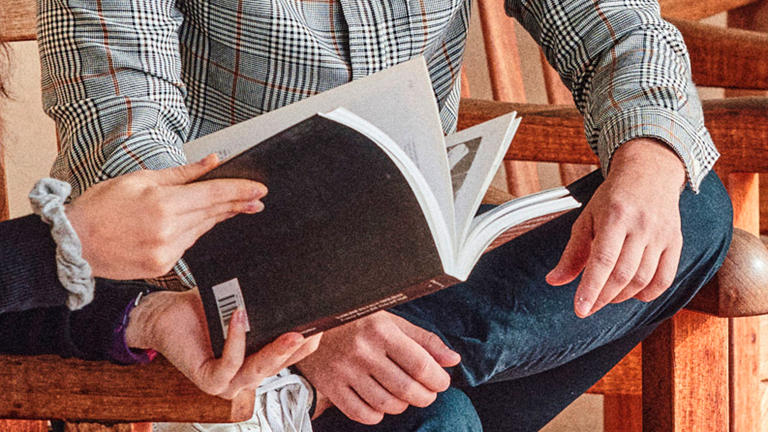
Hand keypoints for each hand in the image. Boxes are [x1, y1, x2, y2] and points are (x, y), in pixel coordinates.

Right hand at [66, 154, 266, 279]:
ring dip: (216, 216)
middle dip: (237, 204)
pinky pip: (188, 245)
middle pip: (213, 213)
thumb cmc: (101, 207)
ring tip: (232, 206)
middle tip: (256, 198)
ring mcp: (166, 251)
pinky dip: (193, 231)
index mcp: (163, 204)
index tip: (259, 189)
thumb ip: (182, 173)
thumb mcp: (140, 178)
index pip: (213, 194)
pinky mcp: (163, 266)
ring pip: (202, 229)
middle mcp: (168, 230)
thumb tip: (212, 161)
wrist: (74, 243)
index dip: (239, 191)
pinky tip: (193, 223)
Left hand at [125, 289, 321, 398]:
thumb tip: (291, 276)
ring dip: (275, 350)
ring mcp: (228, 382)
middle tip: (313, 329)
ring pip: (259, 369)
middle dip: (299, 348)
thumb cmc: (202, 310)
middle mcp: (247, 376)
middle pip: (280, 365)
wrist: (165, 314)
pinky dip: (236, 341)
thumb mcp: (241, 305)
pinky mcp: (209, 380)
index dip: (309, 342)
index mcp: (259, 359)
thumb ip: (264, 303)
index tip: (323, 321)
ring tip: (290, 332)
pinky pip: (229, 364)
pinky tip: (240, 318)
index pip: (293, 356)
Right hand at [297, 311, 460, 424]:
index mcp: (381, 331)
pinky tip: (380, 403)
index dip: (438, 379)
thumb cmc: (358, 322)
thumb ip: (424, 340)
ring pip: (387, 404)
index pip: (420, 364)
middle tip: (427, 392)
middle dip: (425, 396)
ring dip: (403, 405)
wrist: (310, 324)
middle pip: (406, 389)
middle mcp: (363, 352)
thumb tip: (453, 360)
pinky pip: (362, 414)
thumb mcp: (391, 321)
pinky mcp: (330, 387)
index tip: (441, 381)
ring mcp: (345, 371)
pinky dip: (377, 414)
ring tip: (404, 395)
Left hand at [547, 138, 685, 316]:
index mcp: (615, 216)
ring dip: (622, 296)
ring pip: (643, 279)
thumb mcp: (587, 218)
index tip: (580, 309)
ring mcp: (661, 235)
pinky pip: (665, 278)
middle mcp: (641, 225)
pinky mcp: (675, 242)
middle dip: (603, 297)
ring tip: (606, 296)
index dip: (591, 288)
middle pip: (623, 274)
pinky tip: (633, 294)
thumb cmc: (614, 198)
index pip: (602, 260)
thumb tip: (554, 280)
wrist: (649, 174)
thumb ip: (572, 252)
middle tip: (589, 306)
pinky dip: (648, 294)